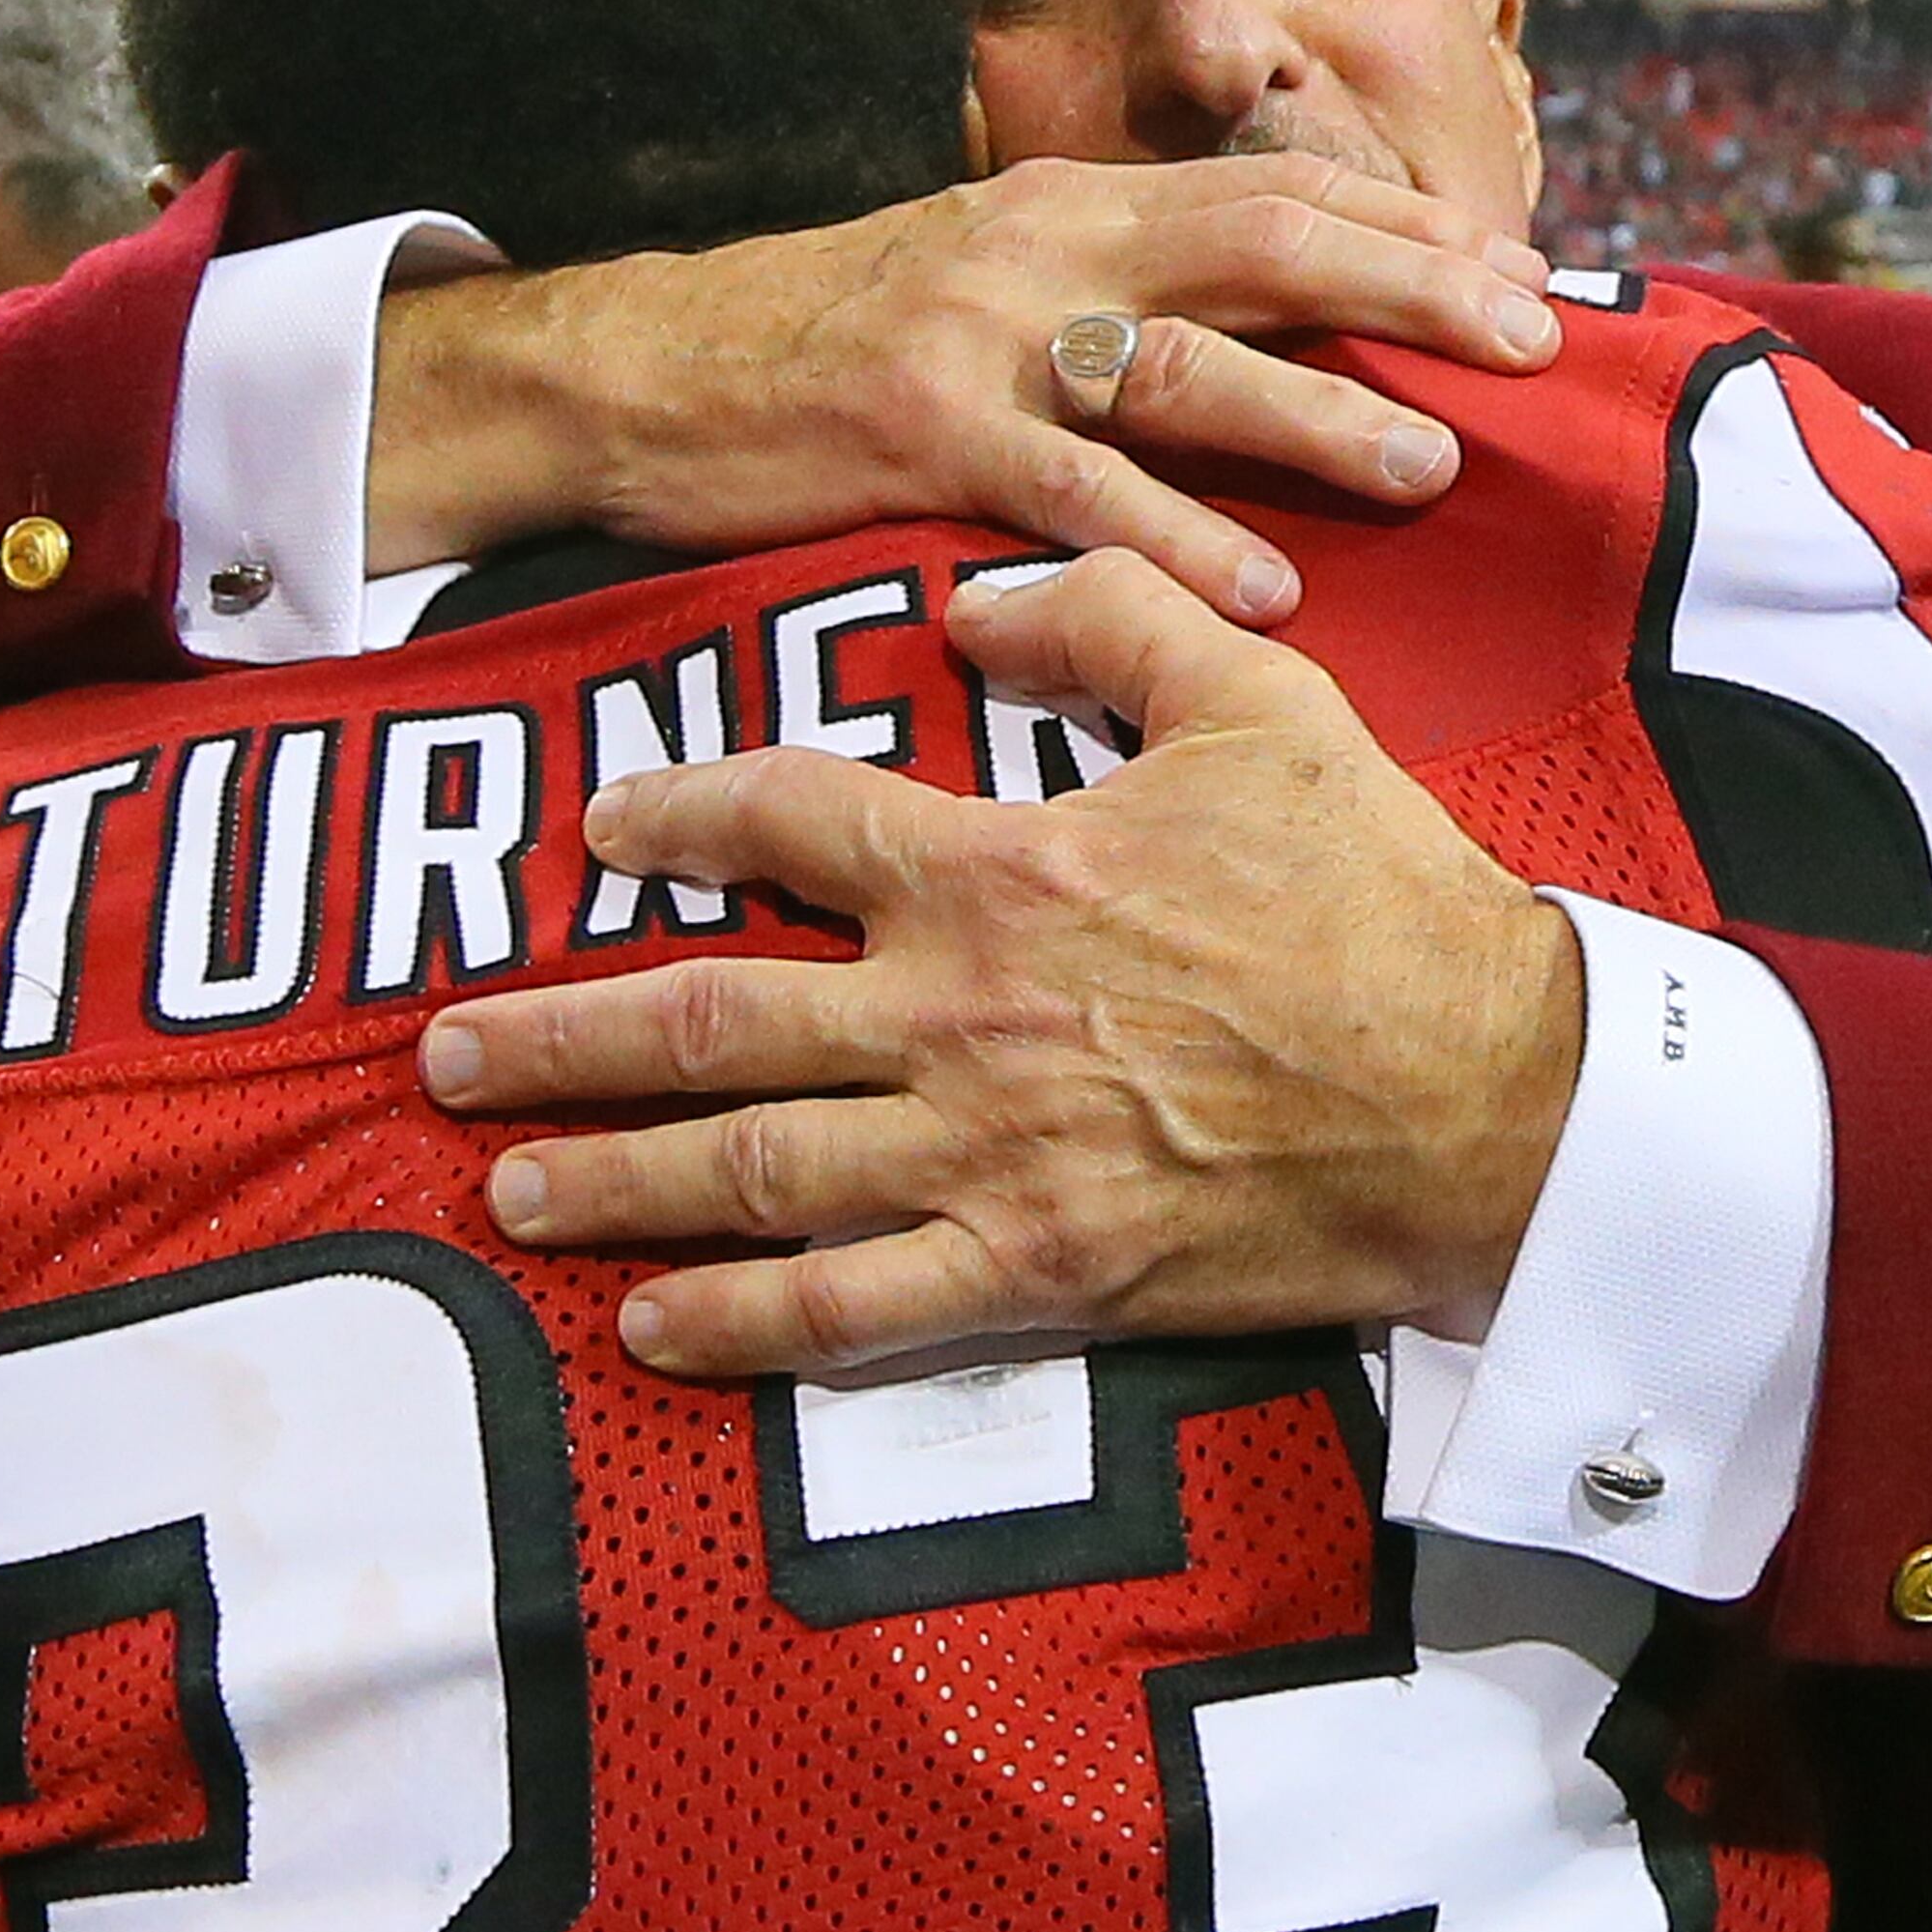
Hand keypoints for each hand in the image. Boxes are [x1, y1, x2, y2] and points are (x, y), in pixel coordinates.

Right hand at [371, 156, 1561, 624]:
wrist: (638, 368)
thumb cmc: (821, 342)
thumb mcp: (979, 274)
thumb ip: (1110, 292)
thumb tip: (1255, 333)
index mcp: (1071, 203)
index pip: (1274, 189)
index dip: (1406, 229)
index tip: (1519, 276)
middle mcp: (1046, 249)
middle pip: (1269, 245)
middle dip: (1414, 288)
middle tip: (1534, 341)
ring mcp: (985, 341)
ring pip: (1188, 365)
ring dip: (1318, 414)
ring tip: (1430, 464)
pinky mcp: (924, 440)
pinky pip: (1077, 495)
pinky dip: (1179, 543)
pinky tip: (1264, 591)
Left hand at [419, 552, 1585, 1374]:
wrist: (1488, 1093)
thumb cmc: (1377, 893)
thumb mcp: (1260, 702)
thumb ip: (1105, 623)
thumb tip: (968, 602)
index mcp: (998, 866)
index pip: (783, 818)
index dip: (672, 812)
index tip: (598, 829)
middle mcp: (953, 1012)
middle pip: (706, 1018)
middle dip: (556, 1036)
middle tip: (443, 1054)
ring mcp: (982, 1152)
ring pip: (744, 1169)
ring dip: (605, 1181)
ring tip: (503, 1188)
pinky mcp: (1033, 1270)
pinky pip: (852, 1311)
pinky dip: (739, 1324)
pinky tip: (650, 1329)